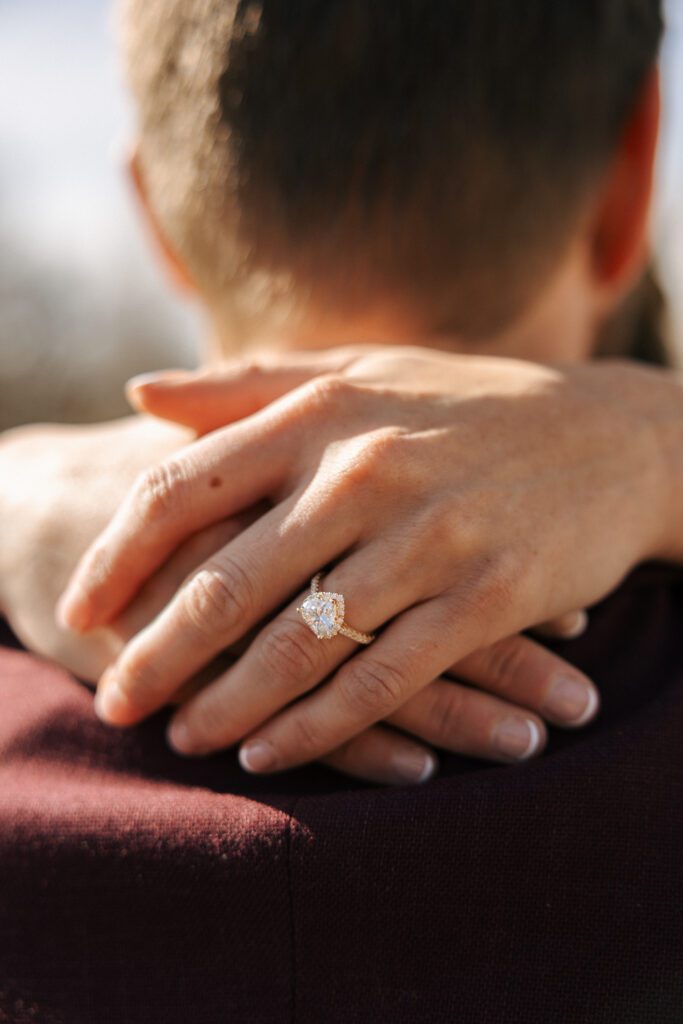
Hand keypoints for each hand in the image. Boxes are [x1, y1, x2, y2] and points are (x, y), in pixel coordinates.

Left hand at [0, 415, 588, 786]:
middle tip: (114, 701)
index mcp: (321, 414)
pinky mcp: (488, 596)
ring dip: (228, 704)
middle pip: (227, 581)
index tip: (82, 609)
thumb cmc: (469, 404)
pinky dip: (318, 726)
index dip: (119, 558)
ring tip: (182, 739)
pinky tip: (270, 753)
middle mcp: (365, 473)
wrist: (610, 435)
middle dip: (157, 654)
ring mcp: (429, 537)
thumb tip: (138, 392)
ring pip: (300, 644)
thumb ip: (247, 385)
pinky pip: (383, 679)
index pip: (183, 488)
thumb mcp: (360, 371)